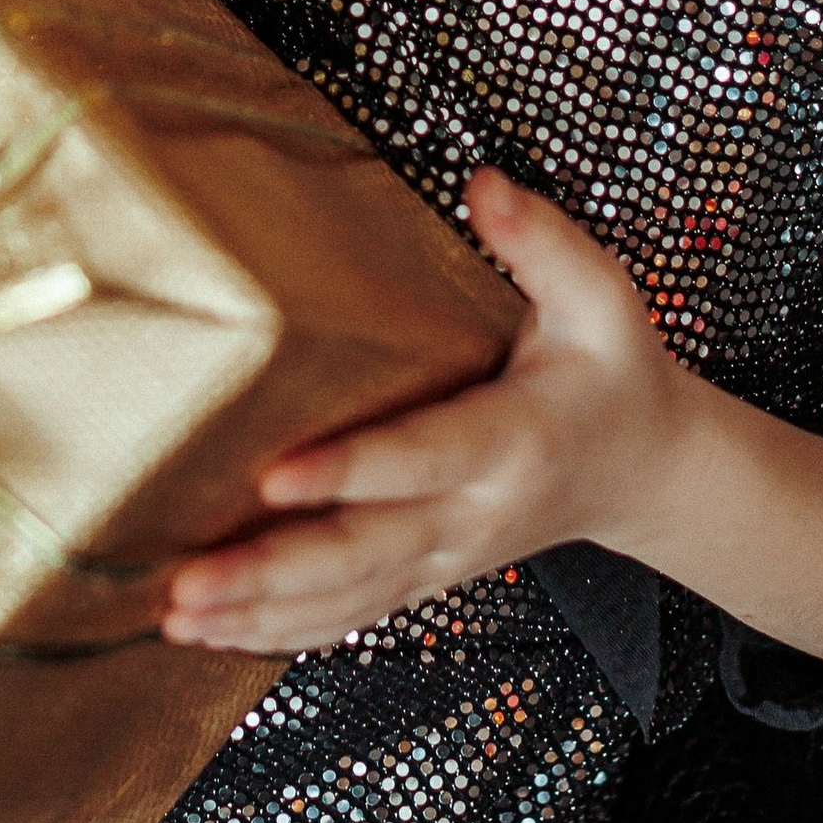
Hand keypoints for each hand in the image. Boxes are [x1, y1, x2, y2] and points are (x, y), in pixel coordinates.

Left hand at [160, 168, 691, 658]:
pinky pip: (350, 615)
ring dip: (259, 613)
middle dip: (272, 572)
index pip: (422, 458)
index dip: (349, 471)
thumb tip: (482, 186)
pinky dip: (281, 631)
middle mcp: (472, 514)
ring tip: (176, 617)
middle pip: (365, 554)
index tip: (273, 474)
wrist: (646, 470)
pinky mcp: (425, 575)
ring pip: (347, 599)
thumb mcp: (602, 299)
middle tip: (189, 583)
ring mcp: (445, 557)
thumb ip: (543, 242)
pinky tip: (213, 636)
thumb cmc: (614, 374)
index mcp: (513, 441)